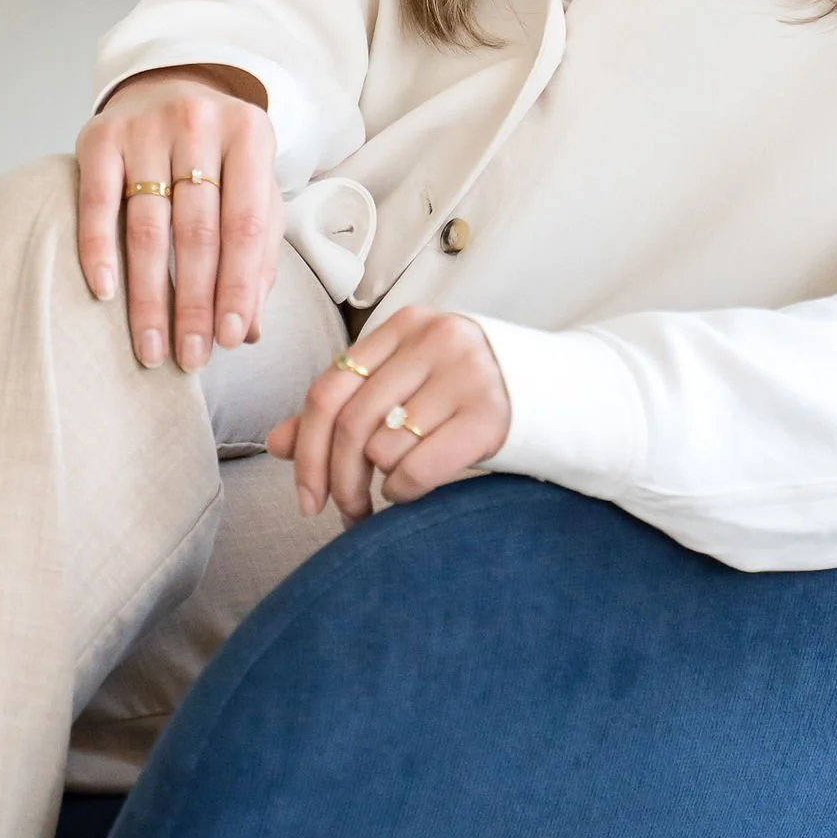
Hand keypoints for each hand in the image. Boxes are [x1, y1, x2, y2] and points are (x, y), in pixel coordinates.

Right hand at [75, 67, 280, 372]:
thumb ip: (257, 254)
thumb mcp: (252, 189)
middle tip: (189, 358)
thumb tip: (250, 330)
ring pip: (149, 227)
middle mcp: (199, 123)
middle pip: (197, 232)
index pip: (246, 224)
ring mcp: (146, 127)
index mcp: (250, 134)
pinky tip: (105, 293)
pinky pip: (98, 202)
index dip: (239, 287)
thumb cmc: (219, 156)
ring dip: (149, 297)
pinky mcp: (100, 135)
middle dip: (193, 304)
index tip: (231, 340)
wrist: (170, 86)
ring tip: (151, 347)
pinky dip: (99, 250)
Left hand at [268, 304, 510, 522]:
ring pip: (382, 447)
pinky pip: (416, 468)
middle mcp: (434, 338)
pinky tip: (411, 492)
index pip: (328, 387)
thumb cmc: (467, 393)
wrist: (559, 394)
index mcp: (405, 324)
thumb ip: (345, 407)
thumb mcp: (406, 386)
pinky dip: (403, 492)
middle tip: (343, 512)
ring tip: (390, 493)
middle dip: (337, 481)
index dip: (308, 449)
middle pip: (350, 422)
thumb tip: (277, 441)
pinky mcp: (490, 413)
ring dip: (377, 486)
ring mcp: (465, 372)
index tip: (306, 497)